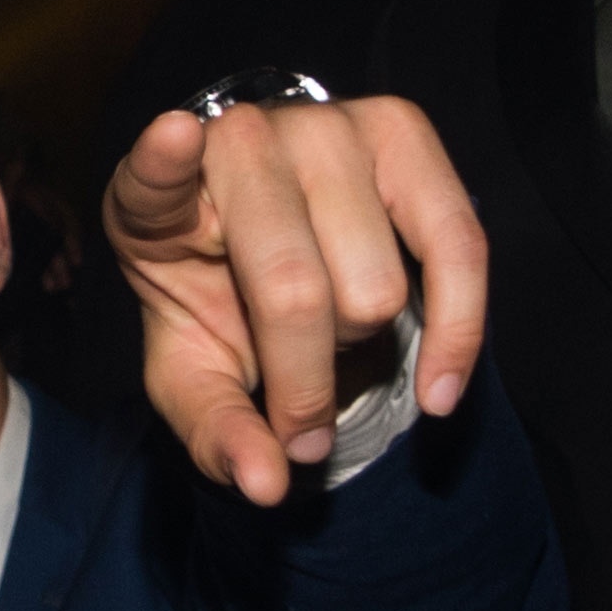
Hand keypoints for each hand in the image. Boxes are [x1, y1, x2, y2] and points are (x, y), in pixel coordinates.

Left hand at [106, 94, 486, 505]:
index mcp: (156, 202)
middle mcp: (240, 143)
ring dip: (362, 340)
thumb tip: (266, 484)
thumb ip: (216, 432)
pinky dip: (457, 335)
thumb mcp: (195, 376)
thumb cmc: (222, 309)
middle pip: (293, 292)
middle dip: (306, 385)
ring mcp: (325, 126)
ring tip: (333, 328)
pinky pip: (458, 246)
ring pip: (376, 288)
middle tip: (300, 411)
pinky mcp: (400, 129)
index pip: (154, 175)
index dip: (163, 159)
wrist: (280, 257)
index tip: (173, 136)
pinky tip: (436, 389)